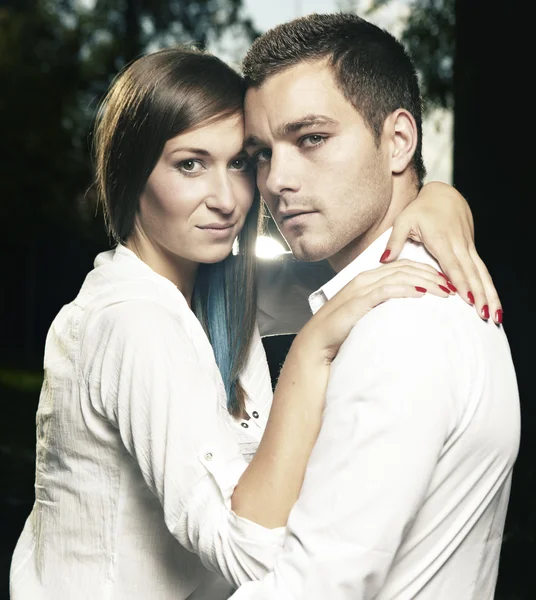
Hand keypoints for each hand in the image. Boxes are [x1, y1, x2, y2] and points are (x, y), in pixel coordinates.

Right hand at [298, 260, 450, 363]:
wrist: (318, 342)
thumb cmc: (342, 330)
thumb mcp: (366, 312)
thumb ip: (383, 304)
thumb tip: (406, 307)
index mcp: (367, 278)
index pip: (402, 266)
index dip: (426, 270)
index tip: (444, 280)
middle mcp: (365, 279)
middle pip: (404, 268)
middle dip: (431, 274)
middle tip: (451, 286)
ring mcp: (361, 289)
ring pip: (398, 277)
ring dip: (424, 282)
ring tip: (443, 290)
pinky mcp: (358, 302)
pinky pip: (385, 291)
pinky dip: (404, 289)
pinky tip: (420, 294)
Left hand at [381, 181, 501, 324]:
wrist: (443, 193)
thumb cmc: (420, 208)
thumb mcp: (403, 220)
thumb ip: (394, 240)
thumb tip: (383, 259)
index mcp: (442, 239)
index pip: (452, 264)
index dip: (460, 281)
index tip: (467, 298)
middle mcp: (459, 244)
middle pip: (472, 273)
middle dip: (480, 294)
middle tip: (484, 315)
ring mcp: (468, 247)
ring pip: (482, 273)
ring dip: (490, 294)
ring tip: (496, 315)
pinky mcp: (471, 248)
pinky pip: (482, 270)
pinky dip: (489, 286)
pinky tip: (492, 302)